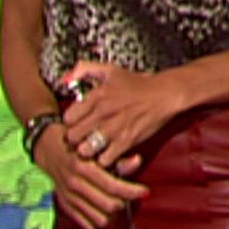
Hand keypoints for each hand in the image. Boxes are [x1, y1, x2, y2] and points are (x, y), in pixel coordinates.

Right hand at [30, 122, 148, 228]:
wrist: (48, 148)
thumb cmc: (76, 144)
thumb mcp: (95, 146)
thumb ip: (117, 158)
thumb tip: (138, 161)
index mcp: (83, 167)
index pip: (112, 186)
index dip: (132, 191)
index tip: (145, 191)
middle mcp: (75, 184)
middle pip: (109, 205)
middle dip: (123, 202)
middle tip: (127, 195)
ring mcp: (68, 197)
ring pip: (99, 219)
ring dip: (111, 214)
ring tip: (114, 202)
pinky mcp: (64, 205)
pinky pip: (86, 224)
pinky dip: (97, 220)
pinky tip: (101, 209)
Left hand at [58, 61, 192, 171]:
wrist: (164, 94)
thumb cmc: (137, 83)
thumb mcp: (109, 70)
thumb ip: (84, 69)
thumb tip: (64, 78)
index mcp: (96, 95)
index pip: (67, 118)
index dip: (71, 123)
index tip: (77, 123)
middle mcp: (102, 112)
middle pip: (73, 136)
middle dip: (75, 139)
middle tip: (82, 138)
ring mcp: (114, 129)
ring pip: (86, 150)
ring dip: (87, 150)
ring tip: (93, 147)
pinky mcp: (127, 141)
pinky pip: (105, 159)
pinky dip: (104, 158)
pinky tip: (108, 152)